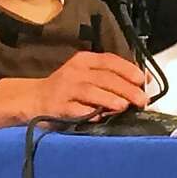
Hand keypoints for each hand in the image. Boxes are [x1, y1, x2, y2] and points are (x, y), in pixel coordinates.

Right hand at [32, 52, 147, 119]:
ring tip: (125, 106)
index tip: (143, 81)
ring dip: (111, 99)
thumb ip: (111, 76)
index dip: (128, 69)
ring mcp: (65, 89)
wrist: (33, 99)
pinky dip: (91, 113)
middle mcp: (75, 71)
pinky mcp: (58, 107)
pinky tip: (102, 117)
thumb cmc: (66, 88)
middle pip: (105, 77)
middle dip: (126, 88)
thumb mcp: (86, 74)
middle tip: (141, 100)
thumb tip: (143, 80)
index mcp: (84, 60)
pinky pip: (77, 110)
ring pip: (92, 91)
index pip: (109, 60)